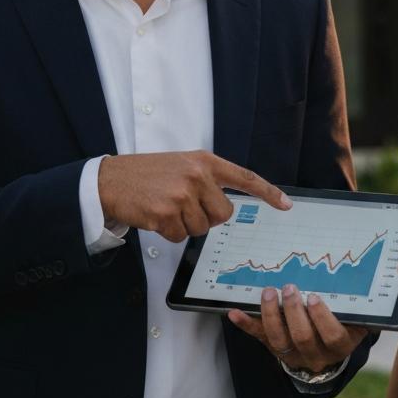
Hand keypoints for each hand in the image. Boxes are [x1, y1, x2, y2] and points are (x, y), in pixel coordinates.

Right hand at [98, 151, 290, 241]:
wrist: (111, 179)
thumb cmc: (146, 174)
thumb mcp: (181, 165)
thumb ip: (204, 179)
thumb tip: (226, 207)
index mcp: (203, 161)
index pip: (244, 177)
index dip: (268, 192)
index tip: (286, 205)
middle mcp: (196, 175)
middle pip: (224, 214)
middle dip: (208, 218)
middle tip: (185, 207)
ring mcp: (182, 194)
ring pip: (202, 228)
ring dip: (185, 225)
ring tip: (166, 207)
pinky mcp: (166, 213)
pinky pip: (181, 236)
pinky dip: (169, 233)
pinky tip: (156, 216)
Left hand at [227, 283, 367, 373]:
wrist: (326, 353)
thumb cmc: (342, 325)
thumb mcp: (354, 320)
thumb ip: (353, 306)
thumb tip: (356, 280)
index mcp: (340, 345)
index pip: (332, 336)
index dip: (322, 318)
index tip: (313, 297)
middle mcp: (316, 355)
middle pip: (303, 338)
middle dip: (294, 311)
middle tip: (289, 288)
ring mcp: (293, 354)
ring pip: (279, 340)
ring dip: (271, 314)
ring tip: (269, 292)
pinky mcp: (274, 348)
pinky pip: (259, 338)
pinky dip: (245, 324)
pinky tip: (234, 312)